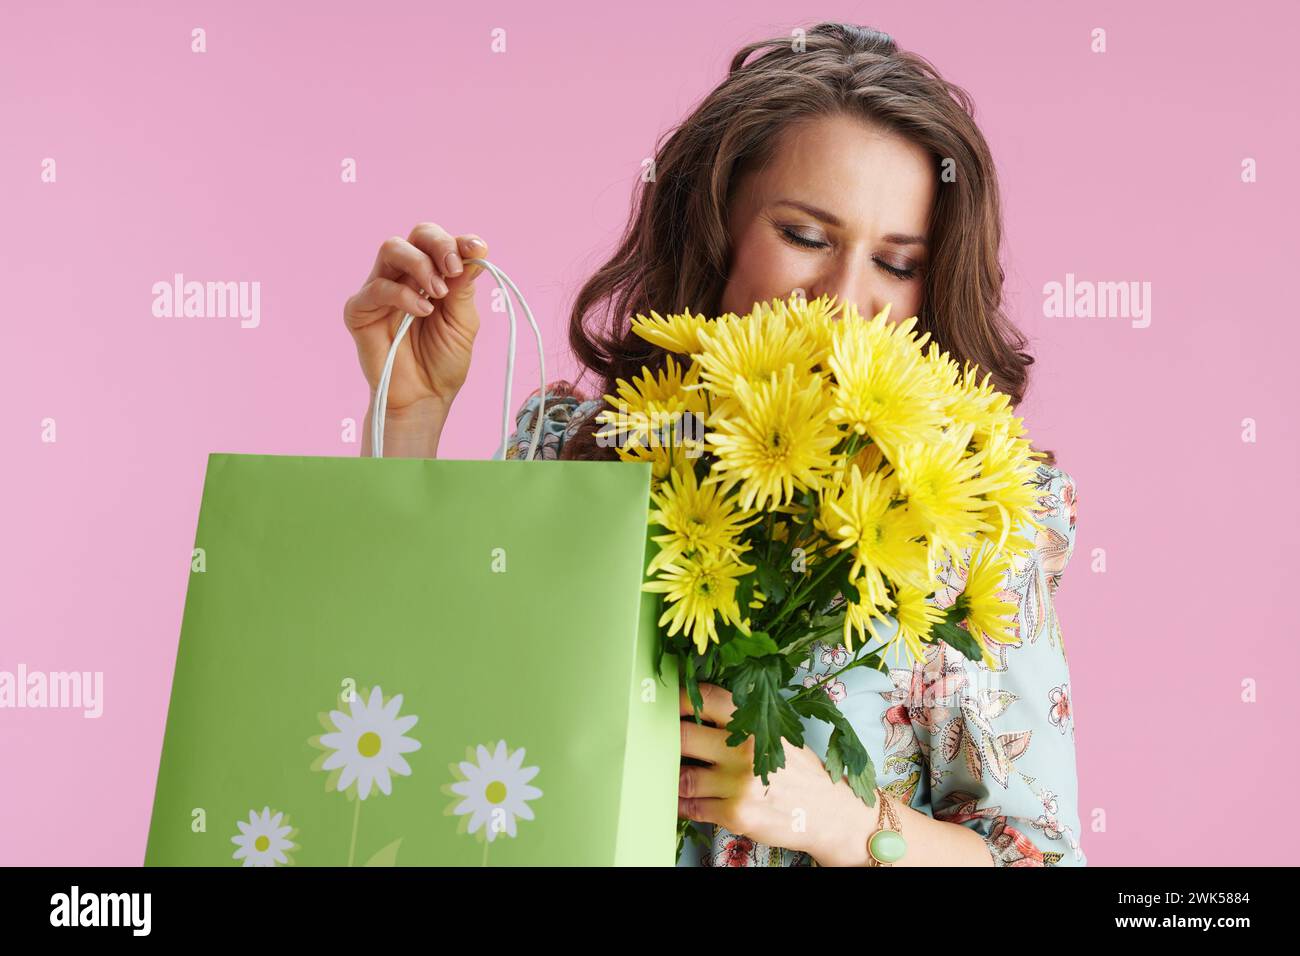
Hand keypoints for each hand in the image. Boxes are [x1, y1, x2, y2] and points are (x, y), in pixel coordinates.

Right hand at [344, 223, 490, 415]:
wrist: (424, 398)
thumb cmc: (443, 362)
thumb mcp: (463, 322)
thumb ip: (463, 288)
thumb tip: (475, 251)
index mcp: (431, 275)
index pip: (439, 243)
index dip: (459, 241)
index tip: (477, 249)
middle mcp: (404, 277)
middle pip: (415, 235)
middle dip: (439, 245)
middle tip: (453, 270)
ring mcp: (380, 290)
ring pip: (392, 249)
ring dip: (420, 264)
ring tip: (438, 293)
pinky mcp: (360, 310)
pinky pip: (377, 287)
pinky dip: (404, 295)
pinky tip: (423, 311)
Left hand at [678, 682, 874, 865]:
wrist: (829, 813)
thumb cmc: (799, 771)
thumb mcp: (778, 733)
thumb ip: (744, 720)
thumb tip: (697, 710)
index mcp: (756, 722)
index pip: (706, 699)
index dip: (678, 698)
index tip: (662, 702)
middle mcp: (745, 749)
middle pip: (683, 735)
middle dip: (663, 737)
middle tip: (652, 737)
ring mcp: (738, 784)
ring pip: (682, 775)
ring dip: (668, 773)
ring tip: (661, 770)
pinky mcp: (735, 814)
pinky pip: (691, 806)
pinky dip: (679, 802)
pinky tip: (677, 797)